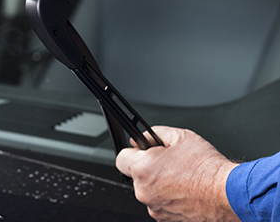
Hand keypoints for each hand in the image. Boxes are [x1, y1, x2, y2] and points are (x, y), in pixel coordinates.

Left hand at [116, 126, 239, 221]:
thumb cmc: (206, 168)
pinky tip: (185, 190)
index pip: (121, 158)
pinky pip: (161, 204)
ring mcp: (155, 208)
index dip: (132, 152)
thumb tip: (143, 137)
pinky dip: (169, 198)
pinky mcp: (166, 220)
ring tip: (181, 178)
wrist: (227, 194)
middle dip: (148, 168)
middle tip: (168, 162)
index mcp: (143, 169)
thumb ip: (154, 134)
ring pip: (149, 191)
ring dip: (159, 184)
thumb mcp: (179, 136)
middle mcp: (144, 192)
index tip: (141, 150)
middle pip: (136, 176)